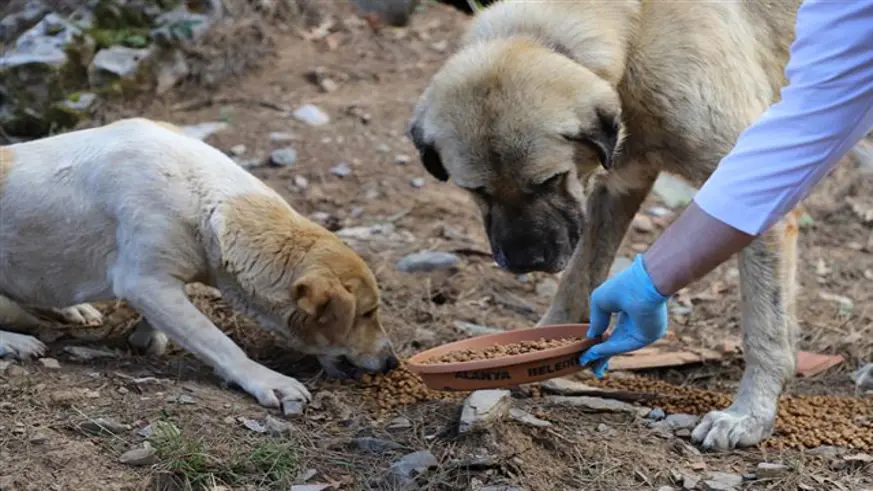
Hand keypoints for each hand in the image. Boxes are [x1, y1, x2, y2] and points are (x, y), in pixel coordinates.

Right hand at [579, 254, 668, 376]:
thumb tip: (592, 337)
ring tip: (587, 361)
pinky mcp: (648, 336)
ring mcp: (643, 330)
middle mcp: (637, 322)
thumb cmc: (623, 286)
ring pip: (620, 345)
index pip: (614, 330)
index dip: (600, 340)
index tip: (587, 349)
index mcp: (629, 311)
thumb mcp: (600, 302)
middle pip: (617, 342)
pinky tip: (596, 352)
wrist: (643, 283)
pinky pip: (626, 345)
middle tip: (589, 364)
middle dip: (602, 354)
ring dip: (603, 355)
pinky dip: (609, 349)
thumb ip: (596, 321)